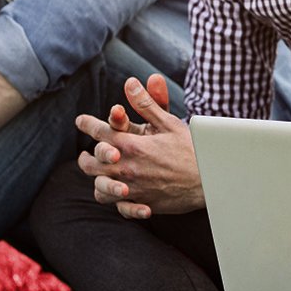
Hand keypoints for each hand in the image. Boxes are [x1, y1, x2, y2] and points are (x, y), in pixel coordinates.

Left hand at [75, 75, 201, 217]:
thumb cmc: (191, 149)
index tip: (81, 121)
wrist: (210, 180)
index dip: (86, 124)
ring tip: (101, 176)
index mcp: (131, 145)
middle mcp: (127, 168)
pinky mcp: (142, 203)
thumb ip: (146, 104)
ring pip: (100, 188)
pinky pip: (118, 207)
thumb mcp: (168, 123)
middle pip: (90, 165)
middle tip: (86, 154)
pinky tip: (120, 194)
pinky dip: (116, 201)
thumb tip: (129, 83)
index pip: (98, 132)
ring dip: (98, 180)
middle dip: (86, 158)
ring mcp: (133, 188)